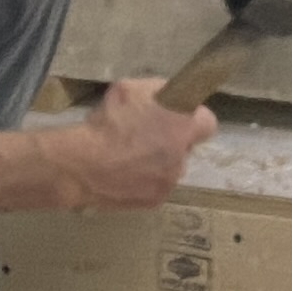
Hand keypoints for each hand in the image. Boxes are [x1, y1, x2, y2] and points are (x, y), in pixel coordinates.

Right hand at [60, 78, 213, 209]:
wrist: (83, 165)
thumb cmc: (107, 123)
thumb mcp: (130, 88)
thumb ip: (156, 90)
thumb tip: (167, 94)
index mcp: (181, 128)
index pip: (208, 122)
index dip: (193, 118)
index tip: (177, 116)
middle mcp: (182, 158)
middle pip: (185, 147)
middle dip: (171, 141)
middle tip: (144, 135)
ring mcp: (169, 183)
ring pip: (170, 168)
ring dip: (157, 162)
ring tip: (128, 157)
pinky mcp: (155, 202)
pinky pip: (155, 187)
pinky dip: (144, 181)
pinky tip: (123, 174)